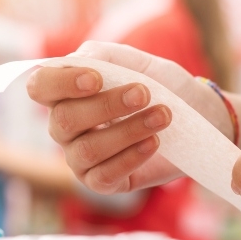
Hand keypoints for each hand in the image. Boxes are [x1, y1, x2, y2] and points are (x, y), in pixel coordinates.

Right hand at [26, 42, 236, 193]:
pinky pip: (103, 175)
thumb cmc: (162, 87)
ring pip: (87, 149)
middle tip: (144, 93)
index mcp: (66, 92)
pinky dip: (131, 157)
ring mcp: (80, 158)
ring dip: (127, 131)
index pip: (40, 87)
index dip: (60, 83)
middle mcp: (65, 127)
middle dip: (106, 105)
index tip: (95, 78)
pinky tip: (154, 142)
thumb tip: (78, 61)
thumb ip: (105, 56)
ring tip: (162, 116)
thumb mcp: (138, 63)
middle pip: (64, 119)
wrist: (200, 116)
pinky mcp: (101, 182)